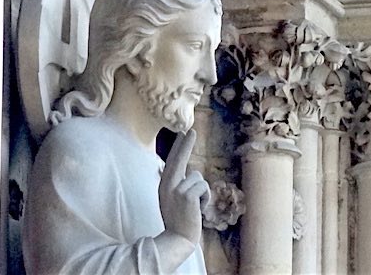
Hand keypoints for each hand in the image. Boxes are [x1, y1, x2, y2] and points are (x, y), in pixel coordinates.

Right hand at [158, 131, 208, 247]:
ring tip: (195, 206)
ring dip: (202, 192)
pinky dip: (206, 198)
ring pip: (199, 178)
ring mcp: (176, 190)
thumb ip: (179, 185)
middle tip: (191, 131)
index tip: (183, 133)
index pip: (172, 161)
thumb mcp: (174, 199)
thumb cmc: (180, 219)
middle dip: (185, 144)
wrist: (178, 239)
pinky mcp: (187, 196)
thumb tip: (190, 172)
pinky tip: (198, 210)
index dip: (178, 147)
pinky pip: (204, 188)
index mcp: (165, 185)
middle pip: (179, 160)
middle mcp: (168, 185)